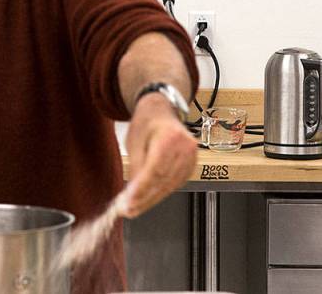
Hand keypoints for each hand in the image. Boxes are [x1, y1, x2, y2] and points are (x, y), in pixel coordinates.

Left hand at [121, 92, 197, 217]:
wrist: (163, 111)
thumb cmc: (147, 122)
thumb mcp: (134, 141)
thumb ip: (135, 167)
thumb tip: (133, 193)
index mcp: (170, 137)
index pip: (155, 171)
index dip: (142, 190)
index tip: (129, 203)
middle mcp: (185, 147)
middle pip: (163, 181)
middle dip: (145, 199)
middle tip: (129, 211)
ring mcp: (191, 157)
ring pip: (170, 186)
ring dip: (152, 199)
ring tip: (135, 208)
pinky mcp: (192, 165)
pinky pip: (176, 184)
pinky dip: (162, 192)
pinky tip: (149, 199)